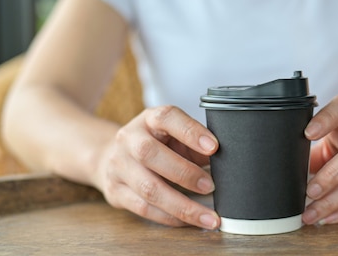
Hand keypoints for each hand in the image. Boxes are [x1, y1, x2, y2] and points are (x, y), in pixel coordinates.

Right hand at [94, 105, 219, 228]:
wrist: (113, 156)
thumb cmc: (157, 145)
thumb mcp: (175, 135)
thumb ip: (196, 145)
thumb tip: (225, 162)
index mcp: (150, 119)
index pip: (167, 118)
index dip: (191, 132)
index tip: (214, 147)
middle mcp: (129, 139)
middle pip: (150, 153)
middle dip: (185, 173)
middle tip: (211, 187)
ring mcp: (118, 166)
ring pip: (148, 188)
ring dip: (182, 205)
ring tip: (207, 217)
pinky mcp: (115, 191)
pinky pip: (144, 208)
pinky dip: (170, 217)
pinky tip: (188, 220)